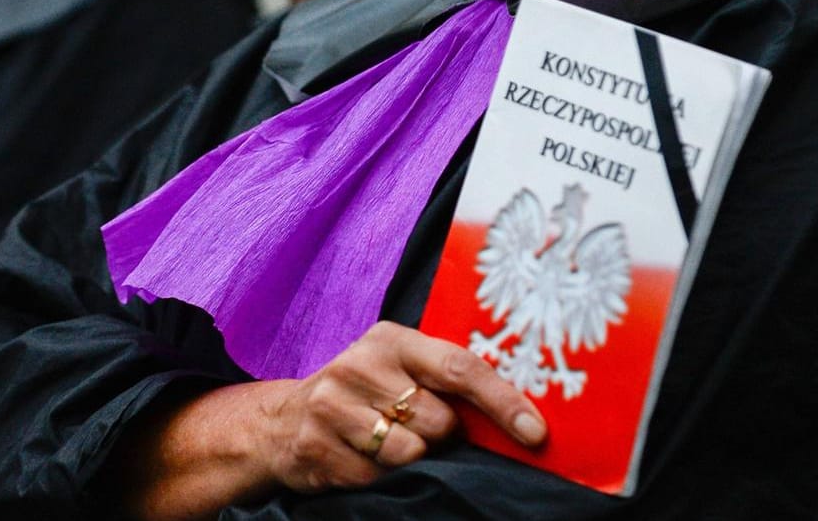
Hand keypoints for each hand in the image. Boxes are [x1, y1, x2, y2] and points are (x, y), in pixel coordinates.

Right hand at [120, 322, 545, 519]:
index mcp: (391, 340)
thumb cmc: (364, 396)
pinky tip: (360, 460)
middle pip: (439, 421)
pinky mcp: (315, 443)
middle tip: (419, 431)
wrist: (282, 423)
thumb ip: (446, 382)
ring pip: (409, 453)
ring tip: (384, 444)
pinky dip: (377, 478)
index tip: (534, 432)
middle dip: (442, 438)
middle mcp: (359, 364)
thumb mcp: (400, 371)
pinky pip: (375, 477)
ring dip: (409, 460)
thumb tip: (521, 415)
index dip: (502, 402)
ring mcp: (332, 404)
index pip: (459, 367)